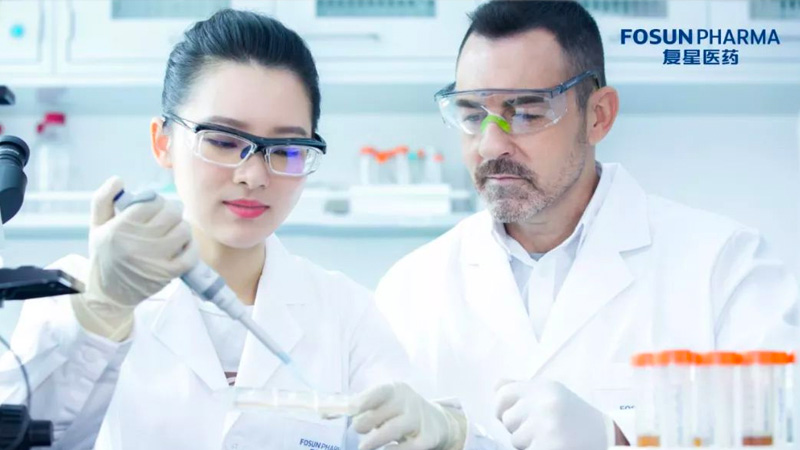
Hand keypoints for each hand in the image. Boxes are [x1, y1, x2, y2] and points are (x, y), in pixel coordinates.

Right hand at [71, 176, 196, 339]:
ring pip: (183, 230)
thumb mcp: (97, 225)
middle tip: (167, 217)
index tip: (153, 207)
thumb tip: (118, 179)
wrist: (109, 294)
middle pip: (171, 213)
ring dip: (181, 228)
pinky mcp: (168, 273)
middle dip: (171, 212)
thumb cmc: (105, 255)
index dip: (156, 201)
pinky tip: (182, 246)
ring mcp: (155, 259)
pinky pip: (191, 253)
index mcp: (119, 228)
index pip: (150, 202)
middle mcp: (137, 243)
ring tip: (173, 231)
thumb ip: (103, 199)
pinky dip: (190, 247)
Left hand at [352, 382, 465, 449]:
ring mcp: (419, 420)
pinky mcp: (427, 438)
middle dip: (366, 422)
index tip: (352, 409)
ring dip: (375, 439)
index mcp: (395, 390)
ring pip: (394, 429)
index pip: (380, 392)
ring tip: (362, 447)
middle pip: (384, 412)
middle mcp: (409, 402)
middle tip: (356, 428)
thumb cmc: (399, 411)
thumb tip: (327, 414)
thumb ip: (361, 407)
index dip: (365, 399)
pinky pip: (409, 447)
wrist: (435, 421)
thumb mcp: (385, 403)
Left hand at [495, 379, 607, 449]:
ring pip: (515, 440)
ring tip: (550, 438)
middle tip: (542, 429)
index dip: (501, 407)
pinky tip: (552, 445)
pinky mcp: (550, 447)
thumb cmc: (575, 417)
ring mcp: (547, 427)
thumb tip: (496, 386)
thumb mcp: (552, 394)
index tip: (509, 415)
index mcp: (543, 388)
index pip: (502, 393)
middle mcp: (544, 404)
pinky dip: (536, 449)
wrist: (607, 438)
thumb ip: (524, 389)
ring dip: (528, 443)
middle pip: (507, 419)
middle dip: (519, 428)